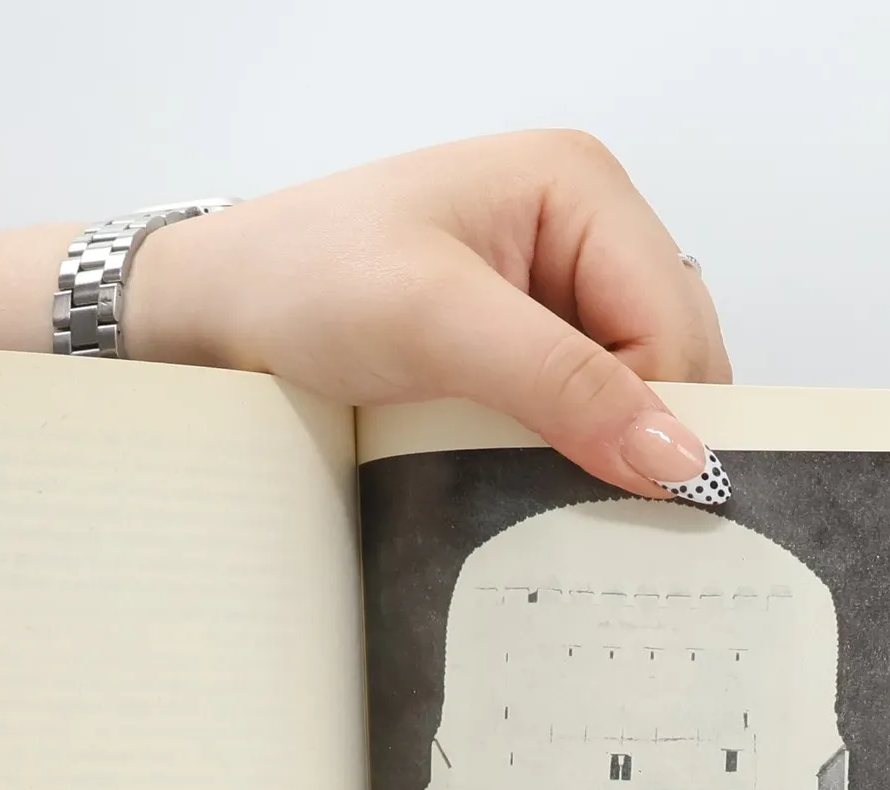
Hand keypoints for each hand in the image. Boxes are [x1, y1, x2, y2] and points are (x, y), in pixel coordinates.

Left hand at [127, 130, 732, 498]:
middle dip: (635, 436)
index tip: (633, 497)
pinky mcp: (514, 346)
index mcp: (579, 186)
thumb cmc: (297, 279)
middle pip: (666, 361)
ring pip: (626, 396)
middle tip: (584, 503)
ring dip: (596, 453)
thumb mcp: (434, 323)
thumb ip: (562, 384)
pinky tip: (517, 475)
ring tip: (536, 486)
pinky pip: (575, 414)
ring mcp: (547, 292)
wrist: (210, 311)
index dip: (661, 417)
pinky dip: (558, 456)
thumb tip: (679, 457)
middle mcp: (577, 232)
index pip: (675, 324)